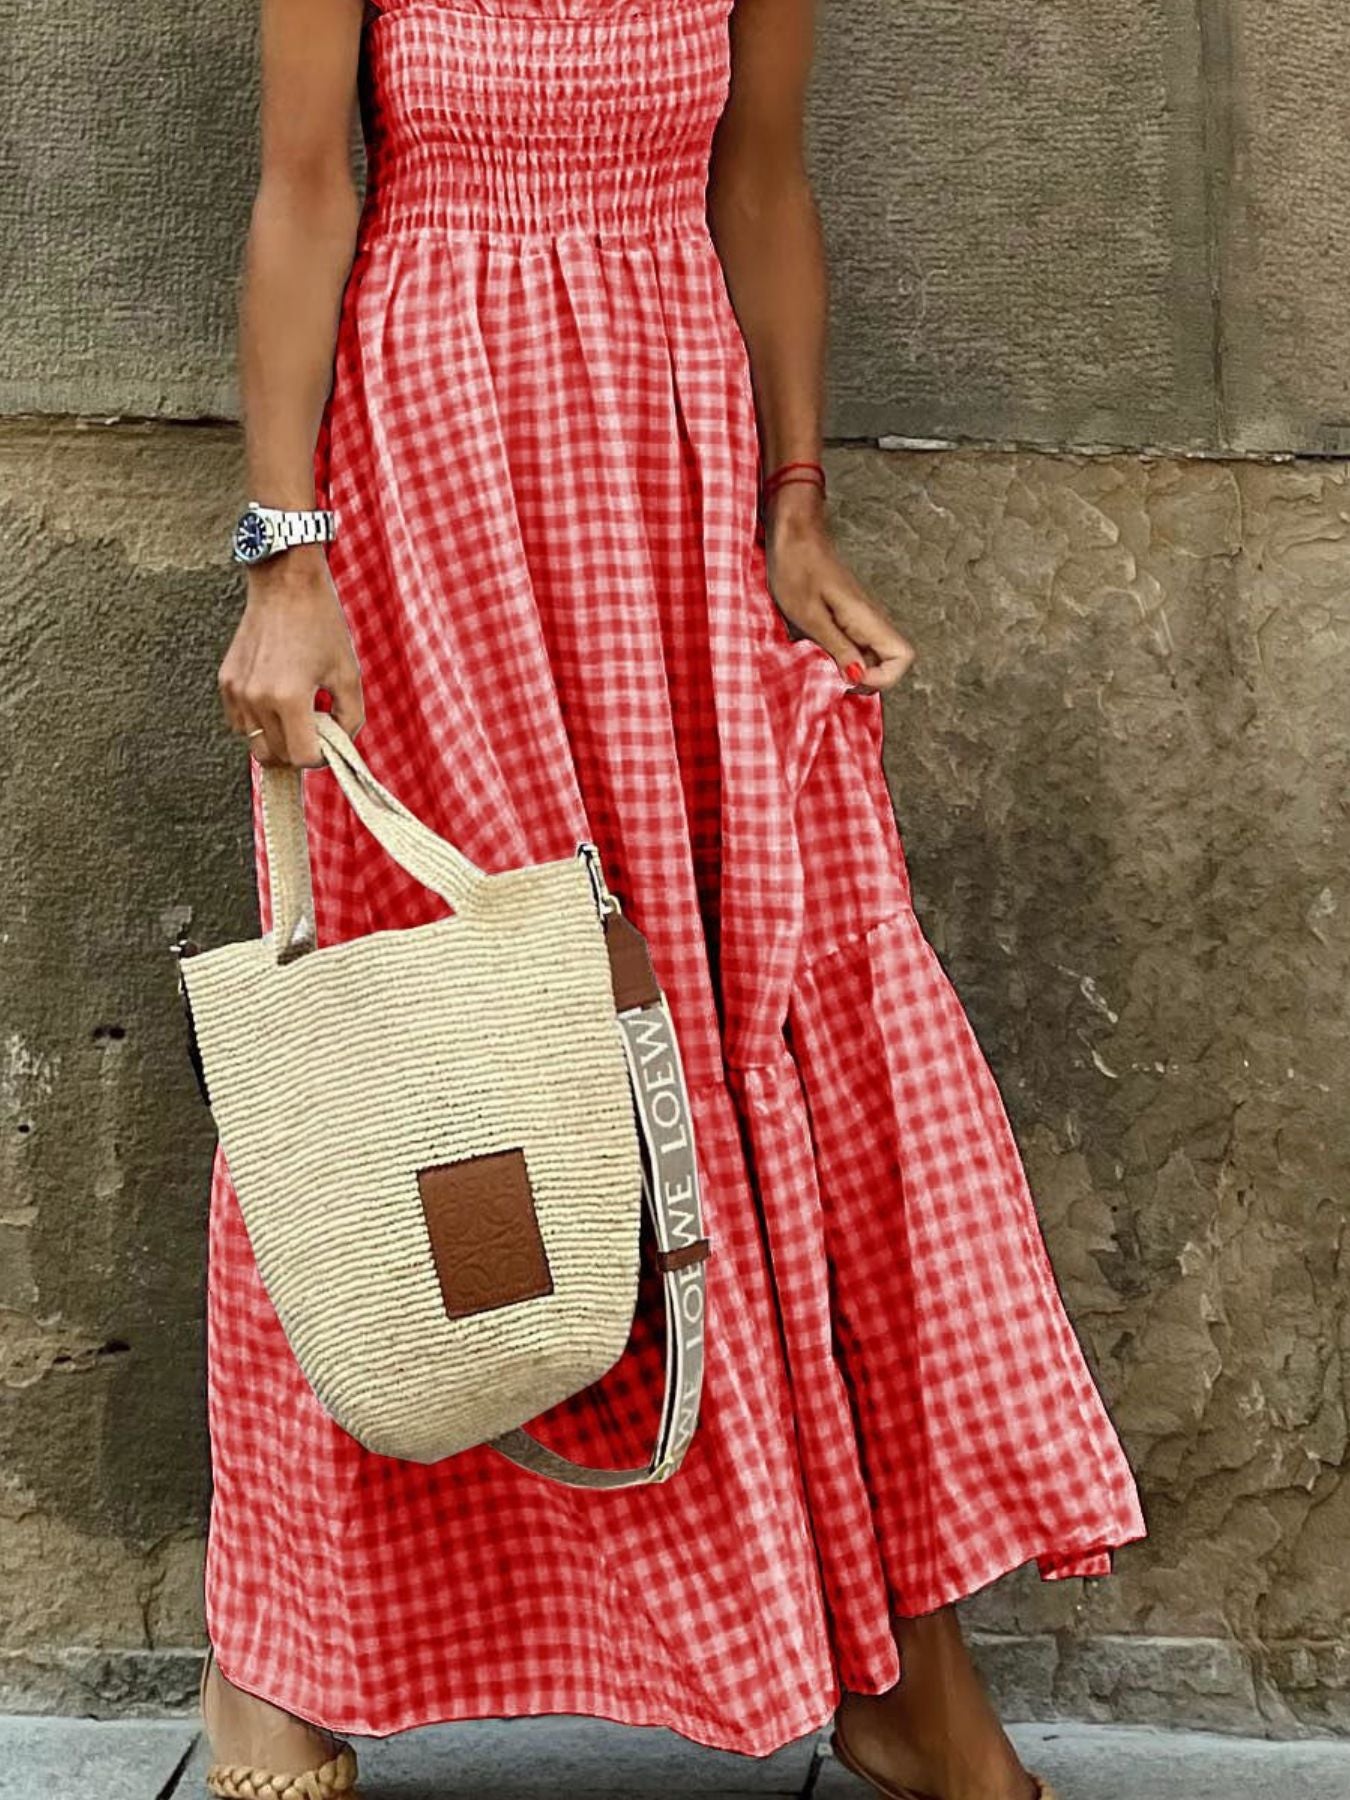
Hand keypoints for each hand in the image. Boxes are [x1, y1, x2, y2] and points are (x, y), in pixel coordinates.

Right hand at [217, 544, 364, 766]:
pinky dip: (258, 723)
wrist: (286, 585)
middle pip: (275, 755)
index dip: (319, 757)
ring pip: (255, 742)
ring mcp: (237, 691)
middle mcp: (257, 698)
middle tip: (315, 729)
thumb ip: (350, 718)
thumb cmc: (321, 625)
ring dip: (277, 739)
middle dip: (298, 751)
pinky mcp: (226, 681)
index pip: (300, 757)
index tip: (328, 743)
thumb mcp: (348, 673)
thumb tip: (340, 746)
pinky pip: (240, 722)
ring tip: (296, 713)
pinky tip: (276, 700)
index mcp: (289, 697)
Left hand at [764, 485, 914, 692]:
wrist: (793, 534)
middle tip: (831, 677)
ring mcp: (863, 618)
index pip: (903, 658)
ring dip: (853, 669)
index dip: (883, 678)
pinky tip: (818, 651)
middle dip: (865, 679)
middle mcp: (873, 619)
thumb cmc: (797, 569)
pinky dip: (843, 656)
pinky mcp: (850, 616)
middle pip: (890, 662)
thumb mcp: (810, 615)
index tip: (848, 677)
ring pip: (873, 656)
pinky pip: (857, 645)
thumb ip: (838, 648)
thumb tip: (858, 678)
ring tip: (822, 664)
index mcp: (867, 618)